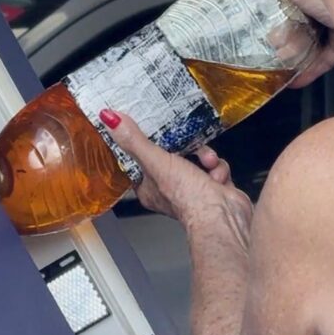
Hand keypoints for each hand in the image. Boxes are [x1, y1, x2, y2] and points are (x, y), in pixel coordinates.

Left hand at [100, 109, 250, 223]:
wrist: (224, 216)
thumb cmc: (187, 197)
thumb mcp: (155, 161)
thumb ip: (134, 140)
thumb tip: (108, 118)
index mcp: (148, 188)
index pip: (141, 160)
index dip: (147, 143)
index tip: (152, 127)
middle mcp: (169, 189)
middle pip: (173, 155)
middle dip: (186, 147)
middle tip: (188, 143)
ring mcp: (192, 189)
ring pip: (197, 158)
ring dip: (205, 157)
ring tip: (207, 162)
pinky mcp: (213, 188)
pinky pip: (214, 167)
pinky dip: (219, 168)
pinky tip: (218, 176)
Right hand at [226, 0, 333, 86]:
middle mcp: (320, 3)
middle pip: (291, 14)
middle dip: (275, 27)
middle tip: (252, 36)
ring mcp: (330, 25)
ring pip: (304, 39)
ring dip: (289, 51)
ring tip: (269, 61)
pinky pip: (320, 60)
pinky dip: (307, 71)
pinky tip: (291, 82)